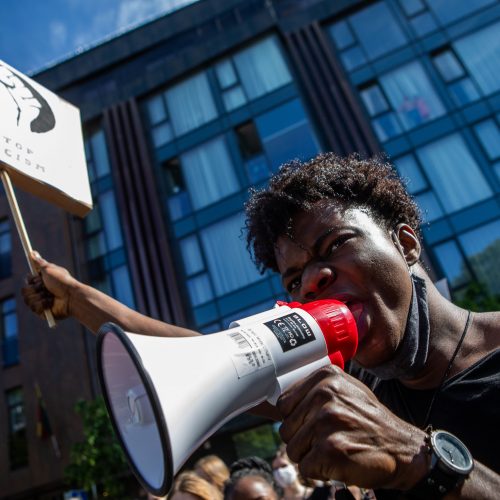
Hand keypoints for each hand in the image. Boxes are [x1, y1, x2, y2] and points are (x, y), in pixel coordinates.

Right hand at [22, 251, 79, 319]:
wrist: (72, 297)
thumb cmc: (62, 282)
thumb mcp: (50, 269)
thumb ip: (39, 262)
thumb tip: (32, 252)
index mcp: (43, 282)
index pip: (28, 281)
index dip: (32, 279)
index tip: (39, 278)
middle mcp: (41, 292)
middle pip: (25, 290)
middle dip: (36, 288)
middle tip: (46, 287)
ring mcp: (41, 302)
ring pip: (28, 299)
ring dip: (39, 296)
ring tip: (50, 295)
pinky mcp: (43, 312)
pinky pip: (33, 307)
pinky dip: (42, 304)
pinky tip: (51, 302)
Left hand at [277, 365, 428, 489]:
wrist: (403, 450)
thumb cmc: (368, 422)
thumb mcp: (344, 392)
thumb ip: (312, 392)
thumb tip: (268, 402)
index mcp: (325, 377)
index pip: (283, 403)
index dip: (297, 420)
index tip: (314, 424)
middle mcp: (324, 395)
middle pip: (286, 428)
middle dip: (303, 440)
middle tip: (330, 439)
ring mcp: (327, 421)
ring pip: (292, 450)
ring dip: (311, 457)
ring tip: (336, 448)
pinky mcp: (330, 449)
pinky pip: (305, 468)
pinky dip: (320, 472)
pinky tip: (340, 462)